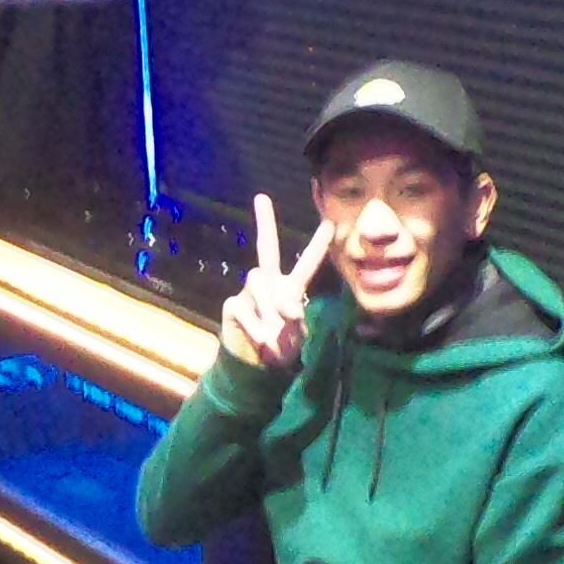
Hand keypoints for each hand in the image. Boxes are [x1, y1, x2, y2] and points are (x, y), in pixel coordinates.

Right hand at [218, 193, 330, 374]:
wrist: (255, 366)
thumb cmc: (281, 347)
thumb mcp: (295, 336)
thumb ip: (295, 321)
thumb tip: (288, 308)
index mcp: (290, 289)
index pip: (307, 264)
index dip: (318, 245)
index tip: (330, 223)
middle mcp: (269, 284)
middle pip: (266, 249)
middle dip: (265, 223)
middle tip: (261, 197)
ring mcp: (248, 293)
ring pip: (256, 281)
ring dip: (267, 306)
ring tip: (273, 334)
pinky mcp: (233, 305)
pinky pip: (244, 308)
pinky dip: (255, 327)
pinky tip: (260, 340)